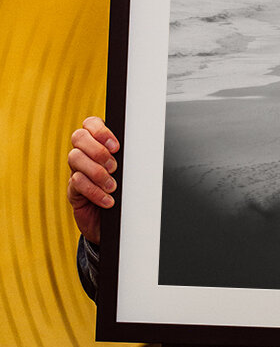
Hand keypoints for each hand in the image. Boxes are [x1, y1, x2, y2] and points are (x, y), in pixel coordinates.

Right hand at [67, 117, 119, 243]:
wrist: (116, 222)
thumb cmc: (126, 192)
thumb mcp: (129, 172)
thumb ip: (128, 158)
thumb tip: (140, 147)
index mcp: (99, 143)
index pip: (91, 124)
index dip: (100, 131)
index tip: (116, 146)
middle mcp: (85, 154)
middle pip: (78, 137)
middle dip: (98, 150)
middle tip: (114, 167)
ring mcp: (76, 170)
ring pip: (75, 157)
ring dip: (97, 172)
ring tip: (112, 186)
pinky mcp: (73, 190)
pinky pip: (77, 182)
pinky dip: (94, 191)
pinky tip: (107, 200)